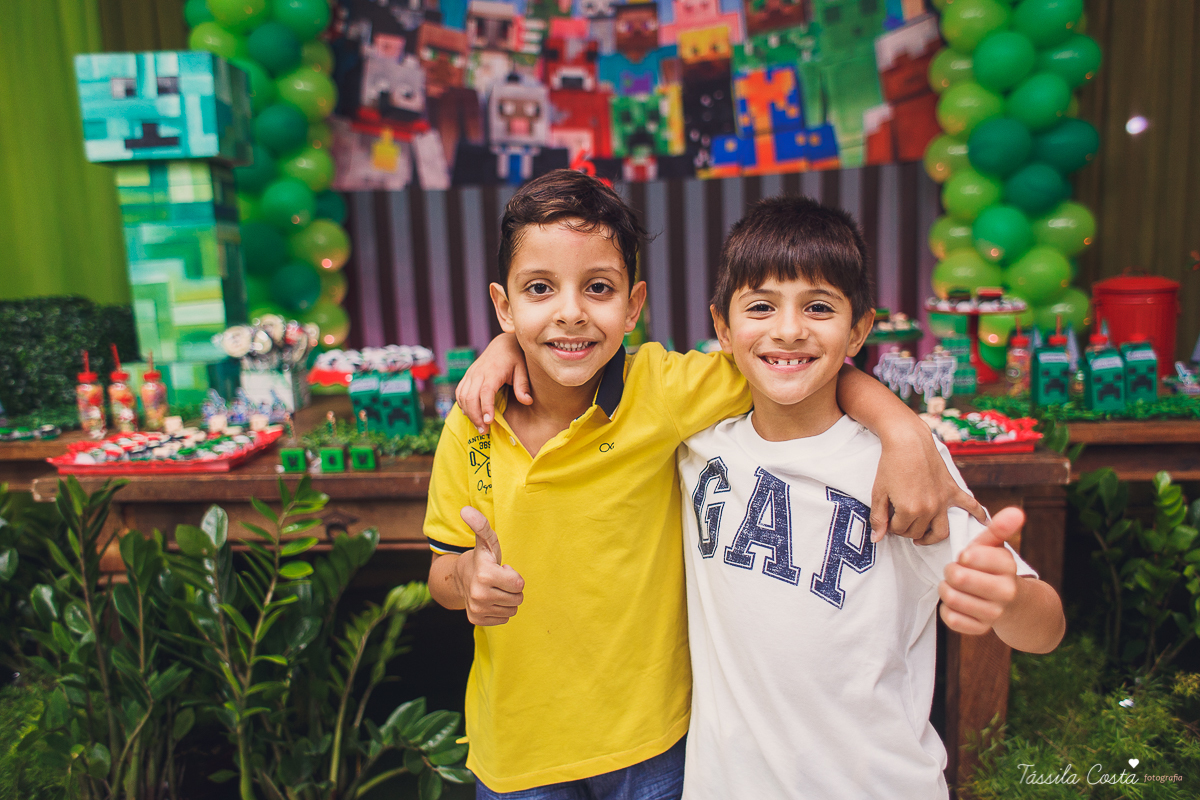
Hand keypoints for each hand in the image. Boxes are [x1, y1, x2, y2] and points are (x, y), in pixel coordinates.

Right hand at [453, 507, 524, 625]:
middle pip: (518, 598)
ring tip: (494, 588)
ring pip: (512, 610)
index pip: (519, 584)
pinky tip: (490, 599)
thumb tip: (466, 509)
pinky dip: (500, 610)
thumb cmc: (481, 558)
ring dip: (507, 599)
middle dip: (512, 588)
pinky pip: (503, 619)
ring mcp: (477, 609)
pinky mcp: (476, 620)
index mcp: (485, 575)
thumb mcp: (486, 541)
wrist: (460, 578)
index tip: (501, 569)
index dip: (513, 575)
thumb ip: (481, 525)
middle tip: (498, 580)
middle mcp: (479, 595)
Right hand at [455, 334, 531, 431]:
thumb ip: (523, 385)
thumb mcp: (523, 369)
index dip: (486, 407)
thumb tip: (527, 401)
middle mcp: (478, 373)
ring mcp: (471, 374)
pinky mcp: (467, 376)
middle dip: (475, 416)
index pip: (486, 391)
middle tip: (484, 431)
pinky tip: (470, 415)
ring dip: (468, 413)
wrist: (502, 344)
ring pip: (462, 396)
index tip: (489, 422)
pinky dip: (462, 405)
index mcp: (493, 371)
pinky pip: (460, 392)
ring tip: (479, 427)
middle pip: (471, 397)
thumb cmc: (515, 357)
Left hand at [871, 428, 986, 544]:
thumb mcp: (878, 492)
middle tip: (899, 521)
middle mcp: (929, 509)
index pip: (899, 531)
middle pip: (918, 532)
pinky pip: (970, 506)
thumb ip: (878, 518)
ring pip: (941, 532)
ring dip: (931, 537)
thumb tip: (877, 539)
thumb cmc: (890, 464)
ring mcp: (943, 501)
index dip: (891, 526)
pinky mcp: (952, 490)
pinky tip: (985, 524)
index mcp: (909, 510)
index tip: (888, 517)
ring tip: (922, 537)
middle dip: (906, 529)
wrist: (908, 441)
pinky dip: (979, 516)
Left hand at [938, 506, 1022, 635]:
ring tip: (954, 585)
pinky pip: (951, 619)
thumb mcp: (995, 547)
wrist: (1013, 603)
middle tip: (957, 571)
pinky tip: (956, 603)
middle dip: (951, 571)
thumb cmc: (994, 569)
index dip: (963, 555)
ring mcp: (994, 613)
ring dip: (946, 589)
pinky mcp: (981, 629)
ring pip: (952, 598)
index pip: (970, 556)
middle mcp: (1005, 591)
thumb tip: (1016, 511)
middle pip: (958, 578)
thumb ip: (1000, 528)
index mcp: (1007, 566)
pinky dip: (947, 609)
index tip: (967, 557)